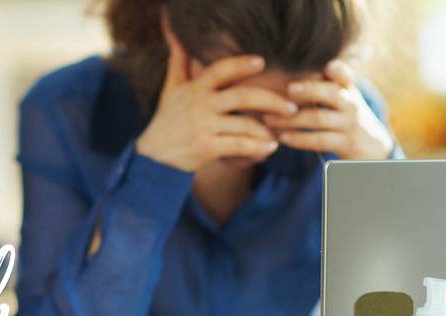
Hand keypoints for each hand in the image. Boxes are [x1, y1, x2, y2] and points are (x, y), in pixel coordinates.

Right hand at [136, 27, 297, 171]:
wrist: (153, 156)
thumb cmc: (167, 118)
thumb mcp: (171, 87)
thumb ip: (178, 59)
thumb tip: (172, 28)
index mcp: (196, 88)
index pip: (221, 69)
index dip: (242, 64)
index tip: (262, 62)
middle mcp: (201, 105)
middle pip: (242, 97)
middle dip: (271, 101)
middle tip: (292, 107)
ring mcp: (204, 127)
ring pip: (245, 125)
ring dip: (267, 130)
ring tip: (280, 133)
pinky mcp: (206, 149)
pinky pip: (239, 147)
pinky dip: (258, 149)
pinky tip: (270, 148)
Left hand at [263, 60, 393, 159]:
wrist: (371, 146)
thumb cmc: (344, 116)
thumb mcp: (340, 97)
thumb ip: (321, 83)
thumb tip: (284, 64)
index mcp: (347, 88)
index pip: (344, 74)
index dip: (337, 69)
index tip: (326, 66)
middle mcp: (350, 103)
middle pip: (331, 93)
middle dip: (309, 90)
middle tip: (288, 89)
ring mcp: (349, 124)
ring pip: (319, 118)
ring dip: (291, 119)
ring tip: (268, 118)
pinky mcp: (345, 144)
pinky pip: (320, 140)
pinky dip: (299, 139)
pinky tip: (282, 137)